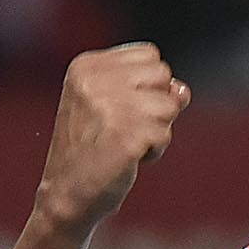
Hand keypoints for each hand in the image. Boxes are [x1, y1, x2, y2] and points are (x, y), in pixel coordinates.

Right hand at [33, 44, 191, 233]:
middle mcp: (95, 79)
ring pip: (169, 105)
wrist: (66, 193)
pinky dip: (154, 151)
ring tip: (123, 142)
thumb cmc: (93, 148)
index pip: (150, 55)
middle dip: (156, 105)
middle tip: (123, 127)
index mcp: (86, 65)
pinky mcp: (126, 133)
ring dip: (156, 129)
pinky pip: (165, 134)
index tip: (120, 108)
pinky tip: (127, 158)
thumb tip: (182, 90)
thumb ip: (150, 89)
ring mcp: (111, 105)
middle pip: (164, 75)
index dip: (148, 86)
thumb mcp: (114, 106)